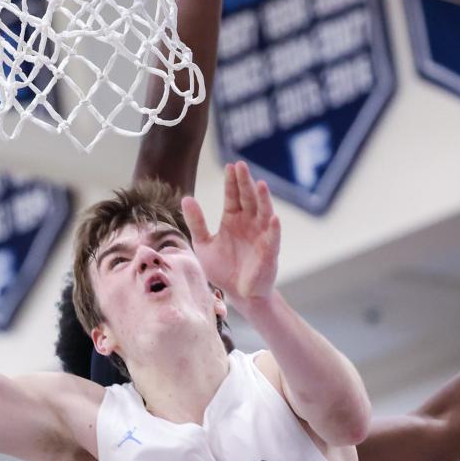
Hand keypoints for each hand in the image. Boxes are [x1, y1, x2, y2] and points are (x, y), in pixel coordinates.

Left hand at [182, 162, 279, 309]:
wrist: (238, 294)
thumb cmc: (223, 269)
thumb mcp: (204, 244)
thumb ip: (197, 222)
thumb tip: (186, 198)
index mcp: (232, 219)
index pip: (232, 196)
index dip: (231, 182)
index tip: (230, 166)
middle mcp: (249, 223)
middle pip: (248, 198)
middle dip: (245, 183)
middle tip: (241, 166)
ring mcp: (261, 235)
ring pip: (264, 212)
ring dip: (263, 199)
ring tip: (260, 185)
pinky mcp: (269, 251)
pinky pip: (273, 238)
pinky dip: (273, 228)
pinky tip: (273, 218)